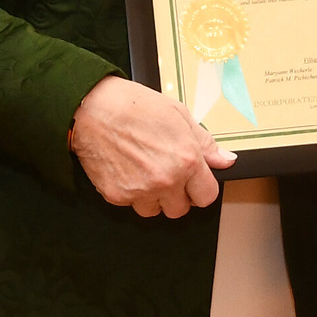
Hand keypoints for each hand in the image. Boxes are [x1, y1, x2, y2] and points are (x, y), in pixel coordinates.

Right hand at [69, 75, 235, 218]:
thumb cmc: (132, 105)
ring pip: (154, 210)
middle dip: (176, 195)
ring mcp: (141, 191)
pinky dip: (130, 192)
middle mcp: (166, 180)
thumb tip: (225, 160)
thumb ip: (204, 142)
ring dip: (152, 197)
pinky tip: (126, 168)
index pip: (206, 196)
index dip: (200, 188)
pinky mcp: (117, 196)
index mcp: (186, 160)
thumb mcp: (178, 114)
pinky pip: (130, 204)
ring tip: (143, 169)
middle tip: (165, 172)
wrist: (90, 108)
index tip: (193, 182)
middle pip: (181, 210)